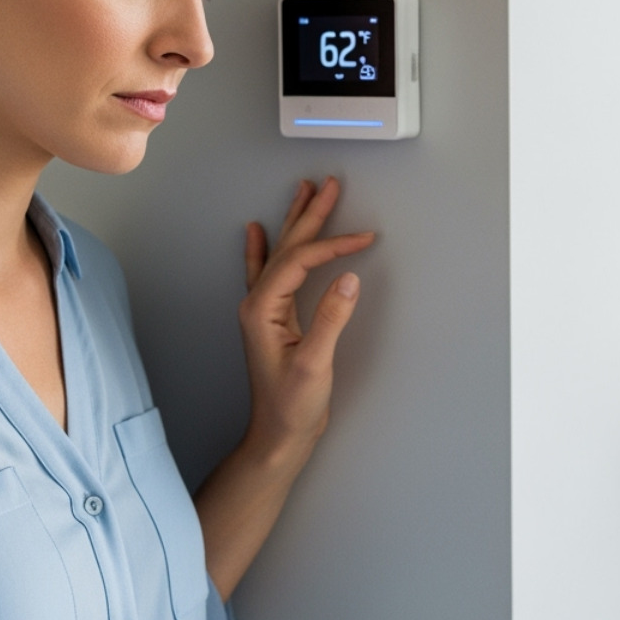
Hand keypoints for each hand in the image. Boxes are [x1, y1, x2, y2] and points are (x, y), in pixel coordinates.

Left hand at [239, 177, 374, 463]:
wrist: (278, 435)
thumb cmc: (292, 405)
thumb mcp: (314, 364)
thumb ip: (331, 320)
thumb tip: (348, 278)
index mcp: (263, 309)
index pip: (301, 261)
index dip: (334, 245)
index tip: (365, 238)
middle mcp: (258, 303)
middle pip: (287, 247)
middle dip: (310, 215)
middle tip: (328, 185)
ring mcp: (263, 309)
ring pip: (280, 253)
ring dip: (294, 222)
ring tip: (304, 193)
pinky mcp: (272, 318)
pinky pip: (267, 272)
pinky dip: (263, 248)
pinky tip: (255, 230)